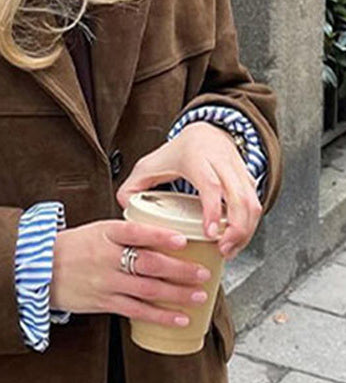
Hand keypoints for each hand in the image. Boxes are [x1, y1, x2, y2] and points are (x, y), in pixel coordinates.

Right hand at [49, 218, 212, 326]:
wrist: (39, 270)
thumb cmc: (73, 248)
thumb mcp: (98, 231)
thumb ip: (128, 233)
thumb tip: (164, 234)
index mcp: (105, 234)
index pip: (135, 232)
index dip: (160, 236)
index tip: (182, 240)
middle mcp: (106, 258)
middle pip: (149, 264)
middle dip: (180, 270)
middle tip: (203, 273)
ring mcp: (105, 282)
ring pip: (147, 289)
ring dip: (177, 294)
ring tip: (198, 295)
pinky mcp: (104, 302)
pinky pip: (136, 311)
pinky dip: (160, 316)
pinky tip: (178, 318)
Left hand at [116, 121, 262, 259]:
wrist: (206, 132)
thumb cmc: (177, 152)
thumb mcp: (149, 165)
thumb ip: (132, 185)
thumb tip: (125, 206)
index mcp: (197, 158)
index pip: (211, 185)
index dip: (213, 210)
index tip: (210, 233)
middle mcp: (223, 163)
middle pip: (239, 197)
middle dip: (236, 228)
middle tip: (223, 250)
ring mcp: (239, 171)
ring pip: (253, 202)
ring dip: (246, 230)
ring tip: (229, 250)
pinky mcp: (249, 181)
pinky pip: (256, 204)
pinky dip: (249, 226)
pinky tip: (236, 242)